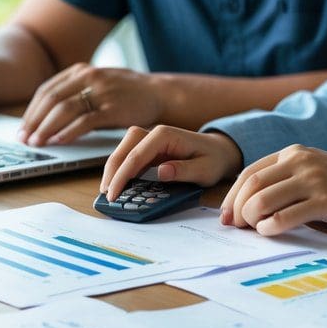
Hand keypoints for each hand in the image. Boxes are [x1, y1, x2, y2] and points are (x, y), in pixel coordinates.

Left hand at [18, 64, 166, 145]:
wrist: (159, 93)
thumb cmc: (126, 93)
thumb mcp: (97, 83)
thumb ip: (75, 92)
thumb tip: (45, 115)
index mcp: (81, 70)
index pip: (47, 90)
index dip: (31, 111)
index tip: (22, 128)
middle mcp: (88, 77)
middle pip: (51, 100)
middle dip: (34, 122)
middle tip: (24, 139)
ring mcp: (101, 91)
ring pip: (64, 110)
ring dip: (46, 128)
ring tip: (37, 143)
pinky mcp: (113, 108)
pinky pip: (85, 121)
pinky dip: (68, 132)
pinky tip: (59, 141)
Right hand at [100, 125, 242, 202]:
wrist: (220, 151)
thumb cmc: (214, 160)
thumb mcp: (205, 169)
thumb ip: (184, 170)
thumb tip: (161, 172)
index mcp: (166, 135)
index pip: (137, 155)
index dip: (123, 175)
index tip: (114, 193)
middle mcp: (155, 133)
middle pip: (125, 148)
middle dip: (112, 170)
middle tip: (106, 194)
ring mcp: (151, 140)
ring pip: (124, 150)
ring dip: (113, 169)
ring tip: (107, 191)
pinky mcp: (150, 149)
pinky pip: (130, 156)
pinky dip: (122, 169)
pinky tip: (117, 184)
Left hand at [220, 145, 326, 235]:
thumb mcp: (312, 170)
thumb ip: (284, 179)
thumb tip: (248, 204)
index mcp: (292, 153)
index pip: (249, 173)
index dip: (232, 196)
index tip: (225, 216)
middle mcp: (300, 162)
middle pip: (251, 185)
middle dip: (236, 209)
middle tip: (235, 227)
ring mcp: (312, 180)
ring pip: (264, 200)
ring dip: (251, 219)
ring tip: (255, 230)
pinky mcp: (325, 201)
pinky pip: (287, 215)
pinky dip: (271, 227)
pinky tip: (269, 232)